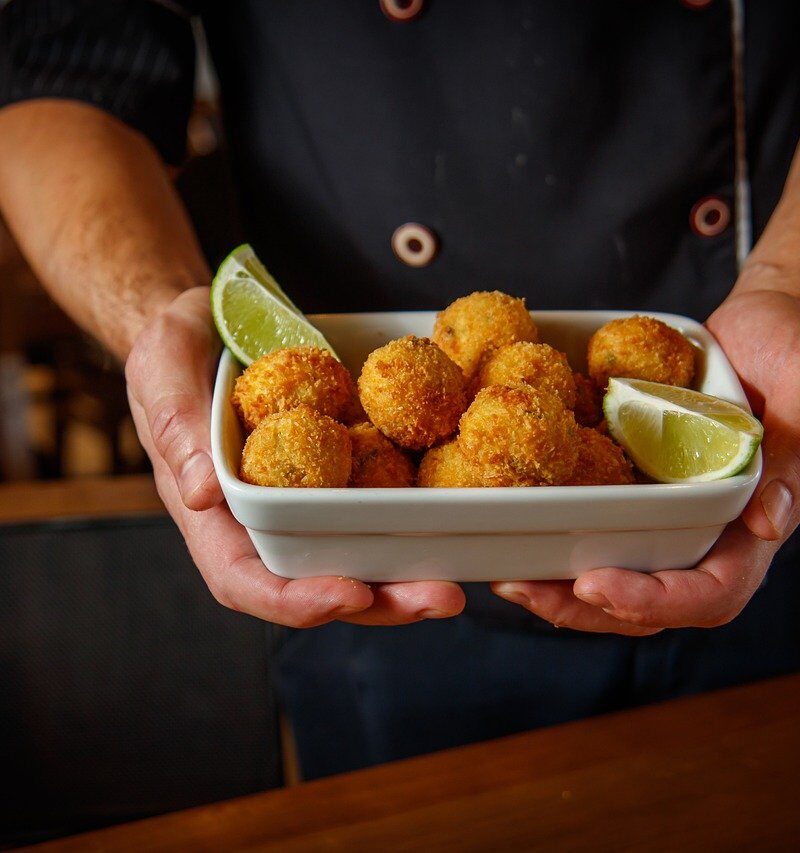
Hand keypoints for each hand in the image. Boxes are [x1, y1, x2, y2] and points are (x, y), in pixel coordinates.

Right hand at [125, 287, 464, 626]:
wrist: (215, 322)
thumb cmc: (175, 347)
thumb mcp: (162, 371)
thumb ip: (177, 426)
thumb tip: (200, 494)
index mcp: (213, 514)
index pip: (247, 580)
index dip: (297, 601)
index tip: (352, 594)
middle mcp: (263, 521)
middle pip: (318, 582)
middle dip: (380, 601)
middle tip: (442, 598)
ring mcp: (305, 499)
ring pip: (356, 554)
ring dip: (407, 575)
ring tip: (461, 580)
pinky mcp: (338, 470)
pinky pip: (374, 502)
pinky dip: (414, 520)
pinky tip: (455, 518)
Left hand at [491, 284, 799, 634]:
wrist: (762, 320)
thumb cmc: (796, 350)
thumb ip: (792, 457)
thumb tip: (770, 523)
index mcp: (754, 527)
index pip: (711, 593)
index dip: (654, 600)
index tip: (595, 585)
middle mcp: (709, 531)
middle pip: (650, 600)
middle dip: (585, 606)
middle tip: (523, 590)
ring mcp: (670, 510)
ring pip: (617, 571)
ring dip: (560, 585)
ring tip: (507, 578)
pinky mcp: (639, 483)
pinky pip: (599, 523)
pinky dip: (559, 536)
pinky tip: (515, 529)